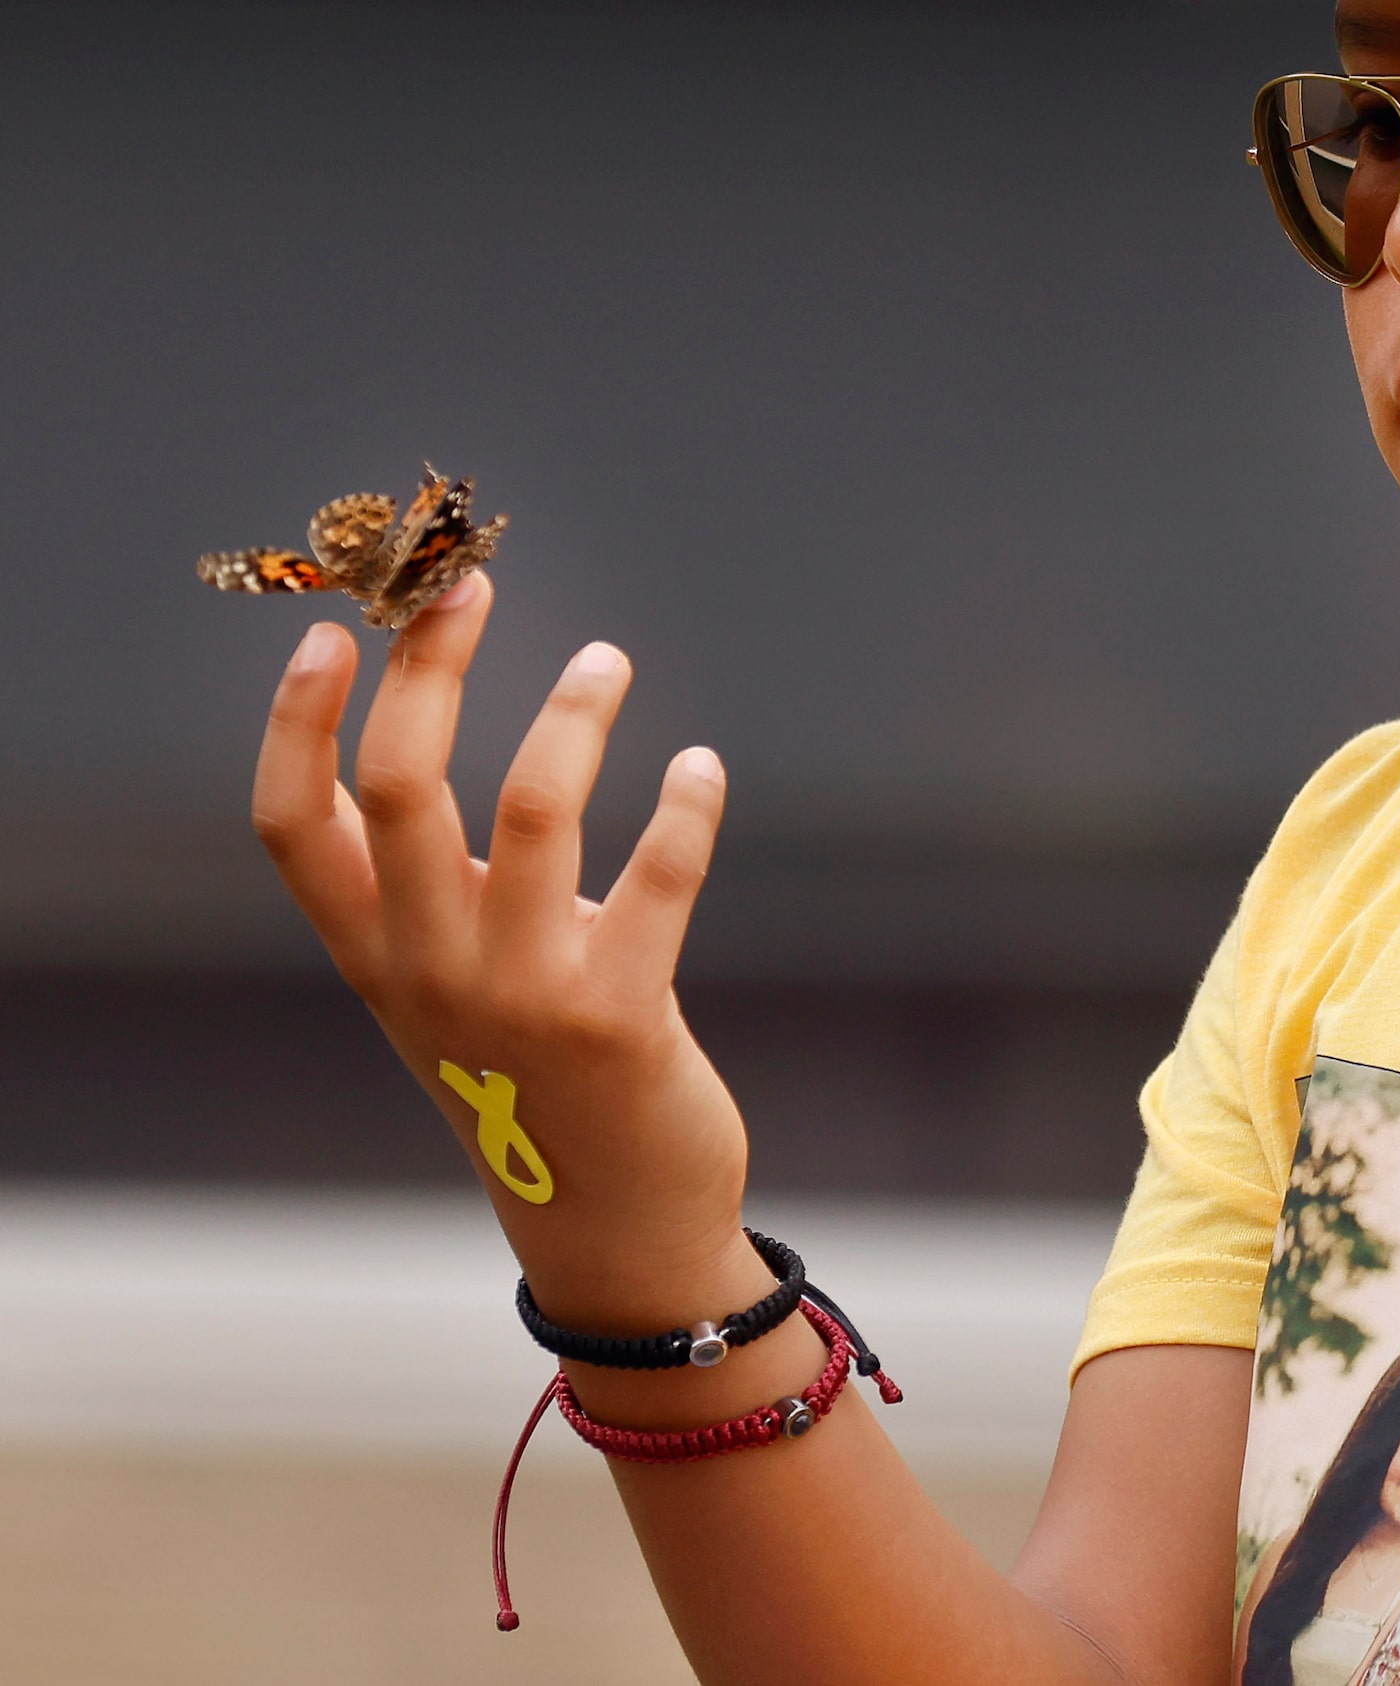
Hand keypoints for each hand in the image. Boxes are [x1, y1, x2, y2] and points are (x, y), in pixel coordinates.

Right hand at [251, 573, 766, 1329]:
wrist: (613, 1222)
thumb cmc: (536, 1078)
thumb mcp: (452, 985)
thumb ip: (432, 886)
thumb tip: (447, 744)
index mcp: (375, 956)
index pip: (291, 826)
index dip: (297, 721)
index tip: (335, 629)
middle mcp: (429, 970)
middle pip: (399, 782)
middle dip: (431, 668)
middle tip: (474, 588)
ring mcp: (520, 994)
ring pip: (533, 805)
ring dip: (574, 713)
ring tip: (608, 660)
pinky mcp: (619, 1016)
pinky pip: (656, 874)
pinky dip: (684, 804)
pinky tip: (698, 768)